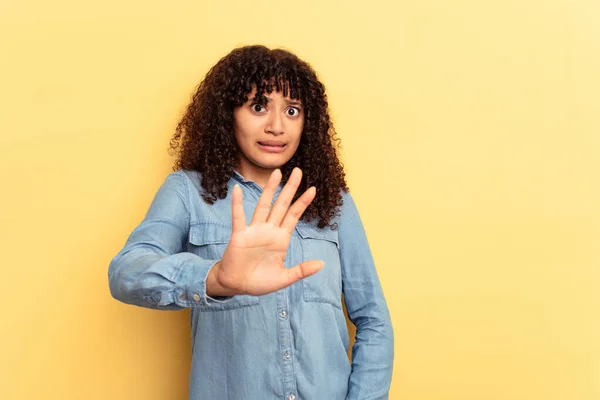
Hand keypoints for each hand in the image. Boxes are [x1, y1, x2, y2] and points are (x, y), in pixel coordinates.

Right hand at [206, 168, 323, 296]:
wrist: (236, 286)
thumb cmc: (259, 281)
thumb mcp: (284, 278)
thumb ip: (302, 270)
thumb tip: (322, 264)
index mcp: (281, 238)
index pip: (294, 216)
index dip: (303, 203)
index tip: (313, 189)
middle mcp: (269, 230)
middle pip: (282, 205)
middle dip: (290, 188)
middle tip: (298, 171)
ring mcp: (254, 231)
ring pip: (263, 206)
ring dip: (270, 190)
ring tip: (277, 173)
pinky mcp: (239, 235)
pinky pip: (238, 217)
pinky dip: (237, 204)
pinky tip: (238, 190)